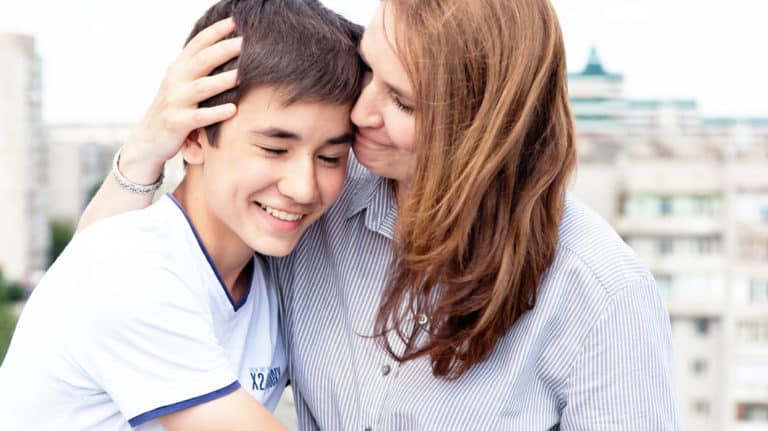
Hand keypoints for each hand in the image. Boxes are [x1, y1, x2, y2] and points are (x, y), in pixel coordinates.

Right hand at [121, 17, 241, 182]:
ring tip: (242, 75)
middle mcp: (175, 81)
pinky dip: (215, 113)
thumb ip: (198, 68)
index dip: (216, 32)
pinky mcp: (176, 123)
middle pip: (202, 61)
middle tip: (244, 42)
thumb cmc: (172, 109)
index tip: (235, 21)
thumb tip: (226, 48)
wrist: (147, 140)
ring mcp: (175, 102)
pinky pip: (198, 117)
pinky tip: (232, 109)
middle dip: (223, 50)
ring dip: (222, 80)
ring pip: (201, 88)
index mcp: (178, 68)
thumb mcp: (181, 84)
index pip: (198, 44)